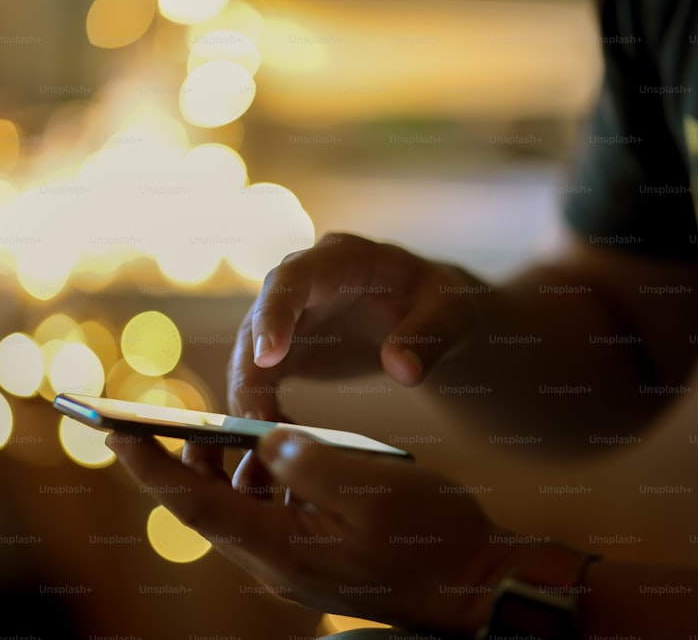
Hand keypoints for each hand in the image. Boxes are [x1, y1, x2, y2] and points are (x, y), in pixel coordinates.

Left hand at [112, 430, 525, 635]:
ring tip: (245, 423)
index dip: (150, 466)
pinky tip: (290, 450)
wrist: (476, 586)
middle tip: (173, 414)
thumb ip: (305, 458)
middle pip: (209, 504)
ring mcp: (294, 561)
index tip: (113, 432)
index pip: (194, 504)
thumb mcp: (368, 485)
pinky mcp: (314, 553)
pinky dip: (269, 477)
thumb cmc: (429, 537)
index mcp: (279, 548)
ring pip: (239, 506)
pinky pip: (272, 511)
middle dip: (186, 456)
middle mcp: (275, 560)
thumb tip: (265, 439)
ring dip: (234, 464)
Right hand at [228, 232, 484, 419]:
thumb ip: (428, 335)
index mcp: (339, 258)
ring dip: (248, 395)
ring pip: (250, 352)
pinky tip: (276, 438)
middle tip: (255, 418)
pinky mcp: (286, 348)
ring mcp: (288, 315)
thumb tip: (402, 370)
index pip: (293, 278)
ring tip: (260, 438)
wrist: (426, 314)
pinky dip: (261, 407)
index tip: (268, 358)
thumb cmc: (437, 301)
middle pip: (257, 318)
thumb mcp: (449, 311)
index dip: (275, 314)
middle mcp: (302, 282)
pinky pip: (260, 378)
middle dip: (251, 368)